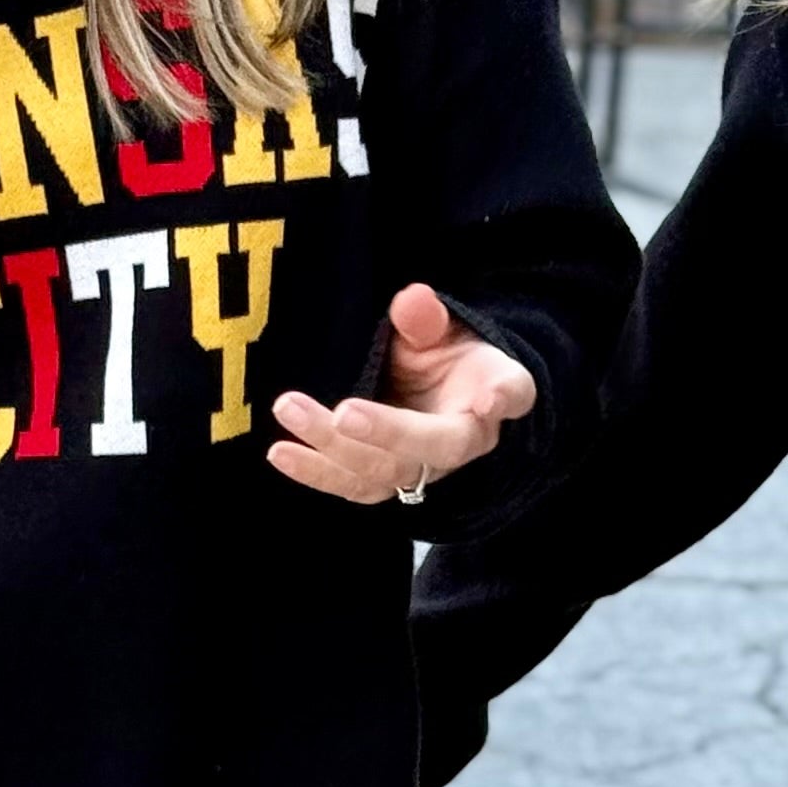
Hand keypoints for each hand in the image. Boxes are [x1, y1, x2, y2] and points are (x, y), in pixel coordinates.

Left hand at [268, 282, 536, 504]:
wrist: (434, 394)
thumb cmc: (447, 357)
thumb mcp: (443, 328)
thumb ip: (427, 319)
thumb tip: (412, 301)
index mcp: (491, 394)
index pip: (508, 394)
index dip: (502, 397)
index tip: (493, 397)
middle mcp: (460, 441)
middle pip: (428, 448)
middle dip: (384, 433)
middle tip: (342, 413)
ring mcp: (421, 468)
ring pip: (383, 473)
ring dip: (333, 452)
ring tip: (290, 411)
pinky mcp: (385, 480)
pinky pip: (351, 485)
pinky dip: (315, 472)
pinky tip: (280, 454)